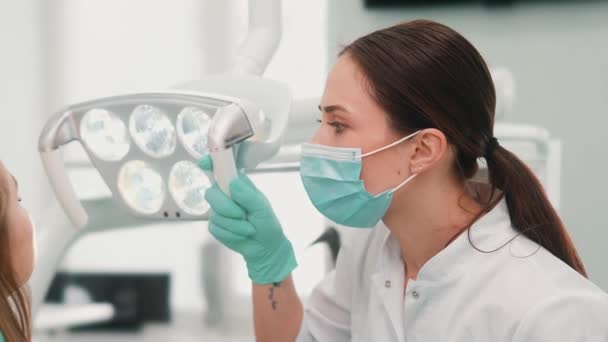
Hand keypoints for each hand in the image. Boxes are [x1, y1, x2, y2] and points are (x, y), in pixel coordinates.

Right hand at [199, 156, 296, 283]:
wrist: (265, 247)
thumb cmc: (267, 223)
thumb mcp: (262, 208)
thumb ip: (247, 195)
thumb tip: (232, 183)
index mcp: (238, 185)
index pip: (222, 169)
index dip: (211, 162)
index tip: (203, 162)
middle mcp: (226, 195)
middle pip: (211, 193)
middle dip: (227, 207)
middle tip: (243, 215)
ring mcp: (218, 211)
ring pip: (215, 214)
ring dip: (234, 224)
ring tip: (249, 228)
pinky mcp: (215, 226)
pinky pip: (215, 228)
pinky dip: (231, 233)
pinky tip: (241, 234)